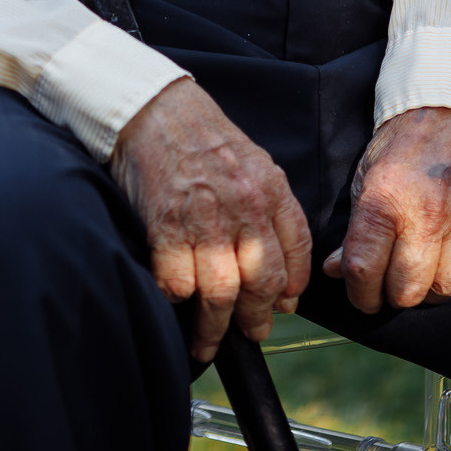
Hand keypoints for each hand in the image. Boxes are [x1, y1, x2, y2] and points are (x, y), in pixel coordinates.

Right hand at [111, 77, 312, 363]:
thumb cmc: (203, 138)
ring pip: (219, 294)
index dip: (290, 291)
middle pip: (261, 284)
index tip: (280, 307)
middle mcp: (244, 208)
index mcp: (271, 191)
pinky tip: (176, 304)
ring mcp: (204, 220)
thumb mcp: (256, 165)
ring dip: (214, 327)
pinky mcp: (165, 227)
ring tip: (208, 341)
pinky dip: (176, 300)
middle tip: (251, 333)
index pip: (295, 256)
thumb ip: (276, 216)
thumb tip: (284, 284)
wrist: (155, 109)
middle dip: (256, 319)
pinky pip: (175, 282)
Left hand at [323, 107, 450, 311]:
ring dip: (431, 291)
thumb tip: (336, 270)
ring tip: (422, 275)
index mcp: (384, 201)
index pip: (364, 270)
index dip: (358, 295)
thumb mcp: (367, 175)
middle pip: (407, 291)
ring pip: (447, 290)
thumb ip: (354, 228)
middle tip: (390, 286)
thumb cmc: (406, 141)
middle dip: (393, 296)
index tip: (360, 297)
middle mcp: (426, 217)